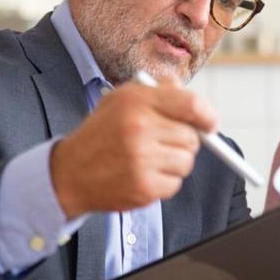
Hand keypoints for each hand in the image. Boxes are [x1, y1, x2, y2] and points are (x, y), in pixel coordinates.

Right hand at [49, 76, 216, 218]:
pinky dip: (165, 182)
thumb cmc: (101, 133)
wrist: (70, 172)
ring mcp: (142, 160)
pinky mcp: (143, 187)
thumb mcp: (122, 99)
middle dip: (183, 140)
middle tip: (162, 142)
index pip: (192, 105)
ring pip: (187, 162)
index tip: (209, 123)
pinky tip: (143, 174)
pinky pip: (175, 184)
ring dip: (175, 162)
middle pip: (192, 137)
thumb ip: (159, 92)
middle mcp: (140, 128)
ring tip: (149, 158)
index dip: (207, 115)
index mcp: (137, 101)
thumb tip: (190, 95)